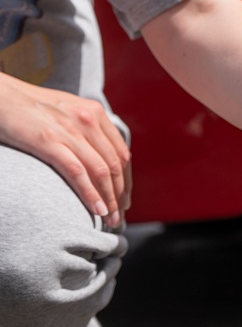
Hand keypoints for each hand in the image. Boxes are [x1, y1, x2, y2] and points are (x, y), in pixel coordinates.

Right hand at [0, 74, 130, 227]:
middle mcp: (89, 120)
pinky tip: (96, 210)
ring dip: (109, 199)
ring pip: (101, 171)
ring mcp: (70, 131)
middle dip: (120, 194)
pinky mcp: (49, 142)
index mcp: (96, 113)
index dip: (126, 180)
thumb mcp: (67, 111)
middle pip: (115, 165)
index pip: (121, 153)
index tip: (124, 198)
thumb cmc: (30, 107)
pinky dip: (90, 194)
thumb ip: (86, 129)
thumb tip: (101, 154)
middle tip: (119, 215)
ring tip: (110, 219)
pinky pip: (78, 173)